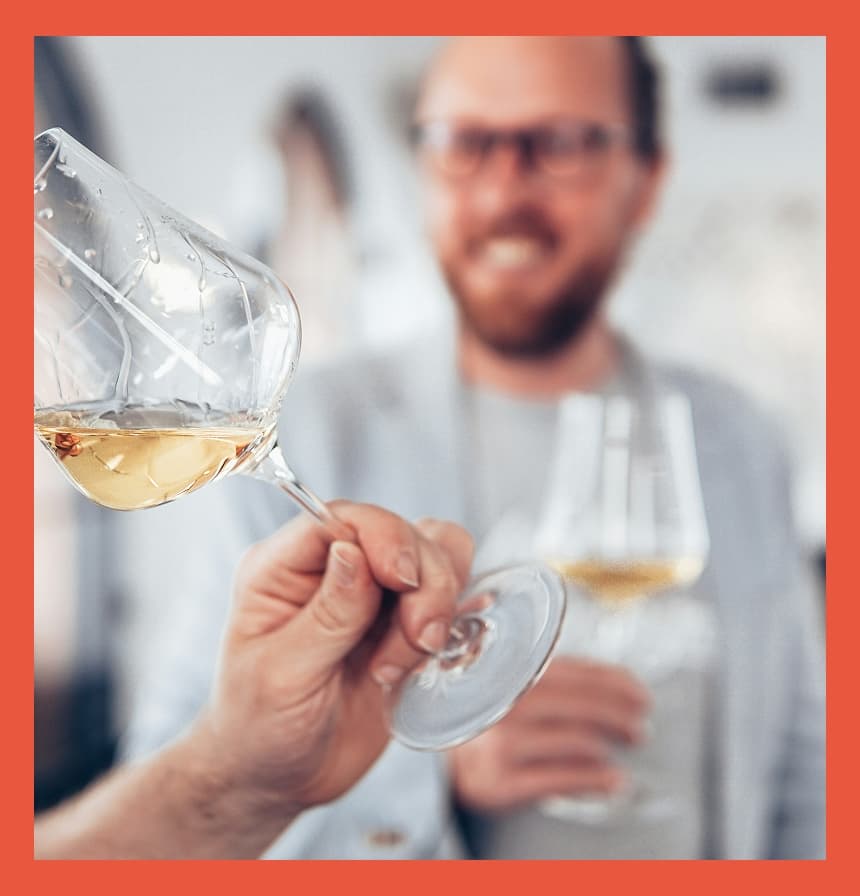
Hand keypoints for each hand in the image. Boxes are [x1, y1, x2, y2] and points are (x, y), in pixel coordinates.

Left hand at [190, 502, 472, 818]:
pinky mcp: (401, 619)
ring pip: (432, 552)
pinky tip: (424, 656)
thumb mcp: (282, 676)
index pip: (341, 518)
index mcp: (280, 568)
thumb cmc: (260, 728)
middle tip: (418, 639)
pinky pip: (447, 589)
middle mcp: (328, 568)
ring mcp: (369, 592)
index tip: (403, 580)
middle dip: (422, 581)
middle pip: (398, 531)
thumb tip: (353, 552)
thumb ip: (325, 615)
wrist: (282, 779)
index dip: (383, 536)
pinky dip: (450, 615)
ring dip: (439, 598)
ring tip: (416, 653)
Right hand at [449, 656, 649, 812]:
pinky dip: (596, 779)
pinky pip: (562, 779)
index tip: (641, 696)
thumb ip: (559, 680)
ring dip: (611, 747)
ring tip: (626, 749)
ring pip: (576, 741)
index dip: (617, 683)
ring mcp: (504, 743)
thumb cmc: (492, 722)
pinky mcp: (502, 782)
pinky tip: (614, 780)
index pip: (577, 673)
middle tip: (639, 727)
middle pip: (582, 705)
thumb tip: (622, 684)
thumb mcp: (518, 690)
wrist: (444, 761)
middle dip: (621, 715)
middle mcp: (508, 704)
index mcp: (514, 674)